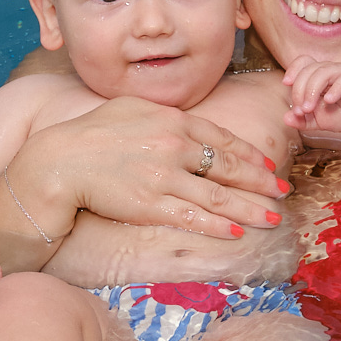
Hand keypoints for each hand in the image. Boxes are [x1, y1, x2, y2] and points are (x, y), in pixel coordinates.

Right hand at [5, 96, 287, 240]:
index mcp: (172, 119)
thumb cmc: (90, 133)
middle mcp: (174, 146)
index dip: (248, 154)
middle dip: (260, 182)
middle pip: (228, 167)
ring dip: (250, 209)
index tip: (266, 165)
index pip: (221, 138)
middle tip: (282, 191)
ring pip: (218, 196)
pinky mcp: (151, 205)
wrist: (58, 161)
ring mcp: (164, 177)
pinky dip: (218, 226)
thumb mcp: (130, 107)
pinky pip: (194, 217)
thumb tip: (184, 121)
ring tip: (272, 218)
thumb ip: (162, 114)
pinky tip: (238, 233)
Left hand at [282, 56, 340, 134]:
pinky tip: (329, 101)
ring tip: (309, 108)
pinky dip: (335, 89)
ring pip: (325, 72)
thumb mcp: (320, 121)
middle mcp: (331, 71)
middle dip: (300, 90)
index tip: (286, 83)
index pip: (303, 63)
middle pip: (310, 70)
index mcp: (320, 76)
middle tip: (300, 110)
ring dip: (312, 90)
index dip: (293, 69)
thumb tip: (286, 118)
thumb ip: (303, 120)